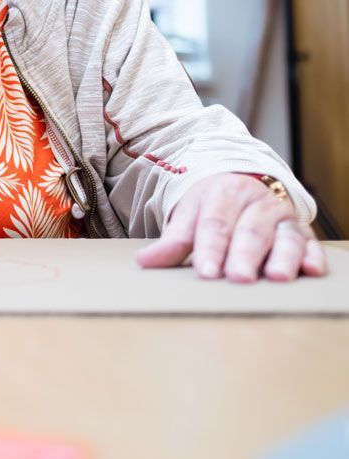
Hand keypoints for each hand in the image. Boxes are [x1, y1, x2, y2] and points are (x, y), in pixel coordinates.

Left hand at [136, 174, 327, 282]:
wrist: (242, 180)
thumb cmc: (211, 205)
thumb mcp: (189, 214)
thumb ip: (173, 240)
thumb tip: (144, 262)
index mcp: (223, 194)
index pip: (215, 224)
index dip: (210, 248)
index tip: (206, 272)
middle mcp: (256, 203)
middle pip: (250, 231)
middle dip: (244, 255)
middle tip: (239, 278)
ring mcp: (281, 216)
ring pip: (284, 236)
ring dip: (282, 257)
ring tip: (277, 277)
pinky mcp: (303, 230)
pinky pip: (311, 243)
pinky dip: (313, 257)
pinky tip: (312, 271)